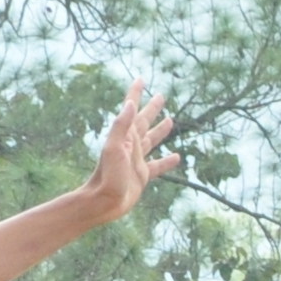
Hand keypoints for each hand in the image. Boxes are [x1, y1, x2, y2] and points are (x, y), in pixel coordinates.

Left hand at [82, 79, 181, 221]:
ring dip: (160, 130)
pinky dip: (167, 161)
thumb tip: (131, 104)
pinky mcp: (142, 176)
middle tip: (161, 95)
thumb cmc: (107, 176)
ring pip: (152, 140)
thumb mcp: (114, 148)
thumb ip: (121, 126)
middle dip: (152, 108)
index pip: (131, 110)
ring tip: (170, 120)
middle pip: (144, 122)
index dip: (136, 93)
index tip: (141, 79)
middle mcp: (131, 145)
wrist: (104, 202)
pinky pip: (158, 165)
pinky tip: (176, 157)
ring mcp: (137, 160)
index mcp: (125, 136)